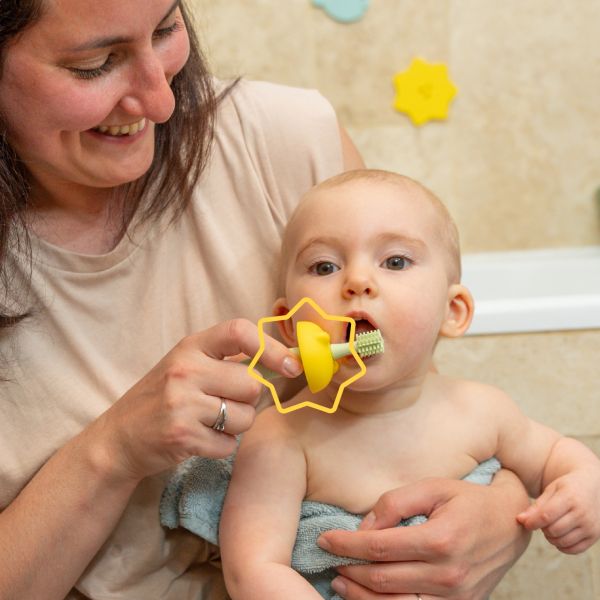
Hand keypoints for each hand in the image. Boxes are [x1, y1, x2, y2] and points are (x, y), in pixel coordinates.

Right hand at [89, 318, 301, 481]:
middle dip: (248, 400)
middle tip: (225, 404)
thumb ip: (227, 360)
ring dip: (235, 426)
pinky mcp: (182, 436)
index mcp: (191, 346)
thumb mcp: (187, 365)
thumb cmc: (162, 398)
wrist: (118, 438)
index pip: (240, 332)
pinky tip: (199, 439)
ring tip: (209, 422)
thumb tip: (286, 360)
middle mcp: (186, 370)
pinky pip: (229, 445)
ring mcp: (182, 404)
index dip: (272, 348)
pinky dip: (221, 447)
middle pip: (252, 385)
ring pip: (245, 418)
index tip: (291, 365)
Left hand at [317, 470, 530, 598]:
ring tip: (339, 583)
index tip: (325, 539)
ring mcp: (456, 598)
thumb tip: (364, 527)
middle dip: (348, 569)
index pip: (378, 546)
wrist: (511, 524)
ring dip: (360, 596)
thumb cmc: (468, 500)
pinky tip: (368, 597)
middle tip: (329, 560)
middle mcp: (448, 574)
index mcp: (440, 539)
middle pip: (381, 579)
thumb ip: (394, 503)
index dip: (346, 544)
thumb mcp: (431, 487)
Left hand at [517, 467, 599, 553]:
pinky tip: (559, 535)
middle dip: (542, 528)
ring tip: (549, 527)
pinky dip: (562, 546)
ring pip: (563, 541)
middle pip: (553, 530)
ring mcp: (591, 526)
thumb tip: (520, 520)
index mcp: (570, 497)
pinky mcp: (595, 536)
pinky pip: (574, 550)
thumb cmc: (567, 487)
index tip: (524, 522)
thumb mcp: (551, 489)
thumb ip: (537, 505)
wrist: (593, 488)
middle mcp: (582, 513)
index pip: (546, 516)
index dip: (532, 522)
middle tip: (540, 522)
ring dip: (550, 538)